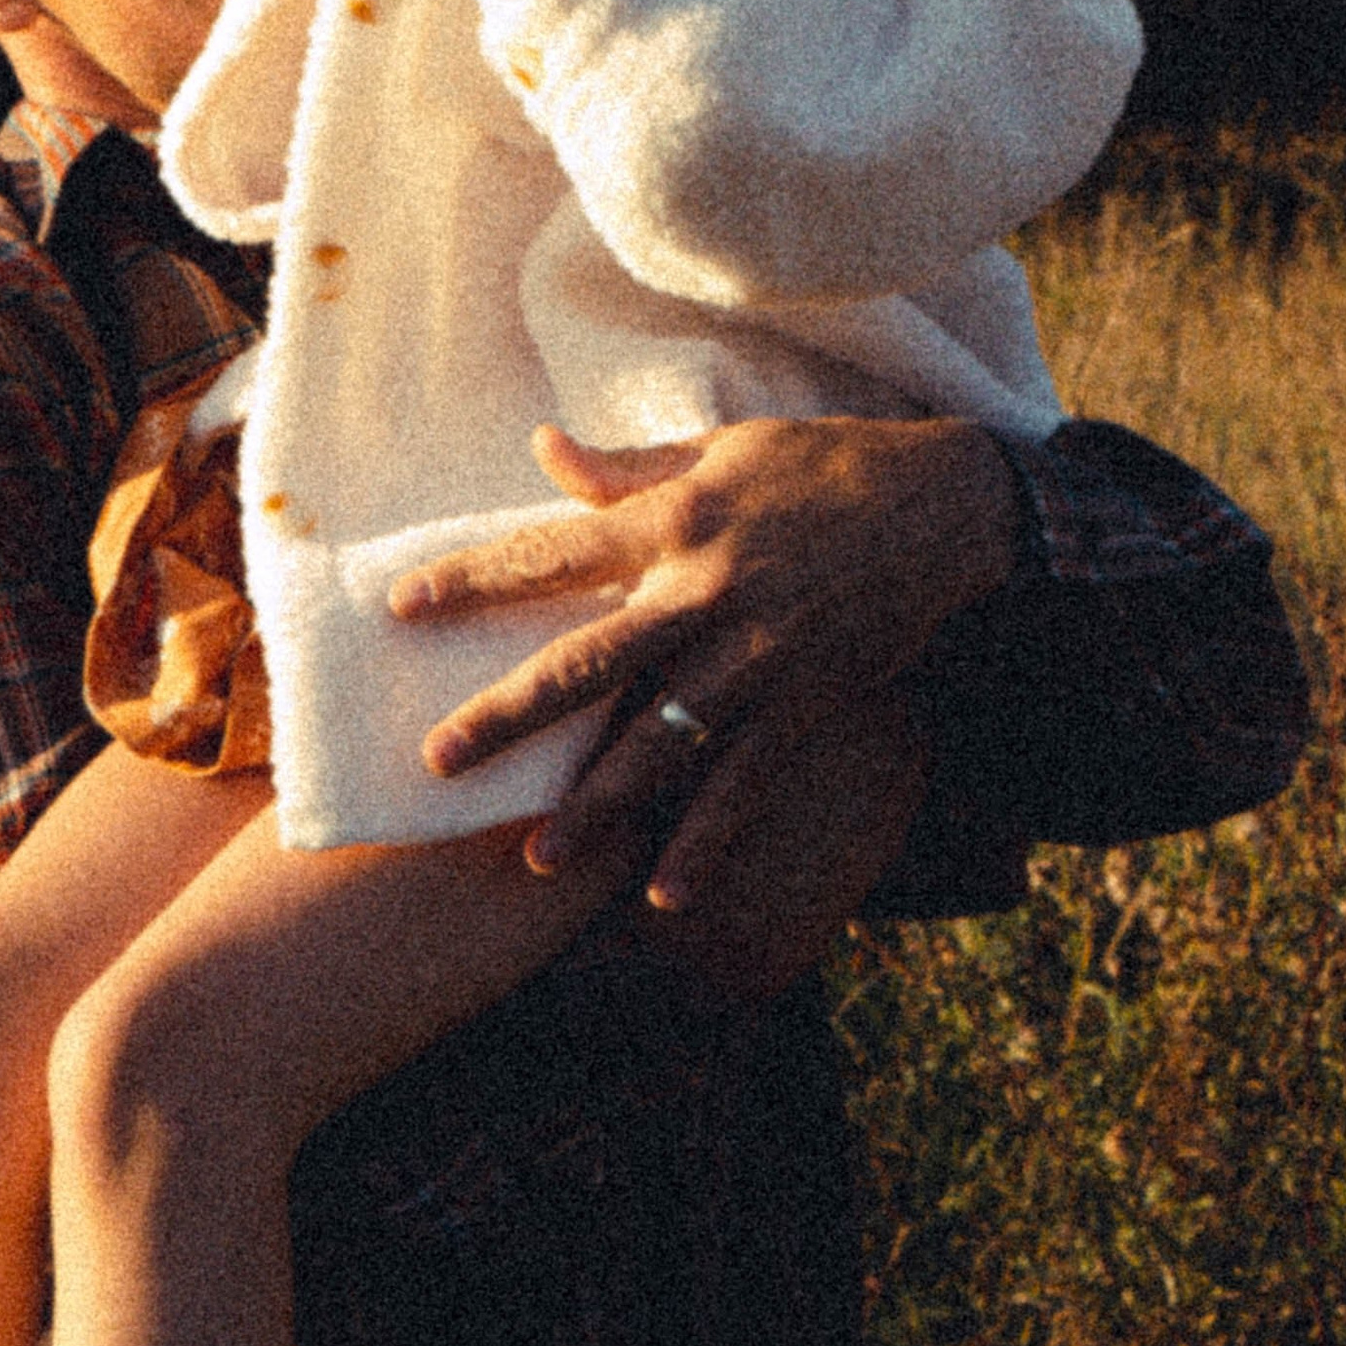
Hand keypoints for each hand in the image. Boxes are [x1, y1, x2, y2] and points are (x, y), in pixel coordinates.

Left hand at [388, 413, 1021, 996]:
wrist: (943, 505)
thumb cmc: (820, 464)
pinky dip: (707, 844)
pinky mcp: (802, 702)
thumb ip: (625, 466)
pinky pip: (745, 785)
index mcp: (673, 520)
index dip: (475, 578)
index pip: (554, 550)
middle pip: (587, 663)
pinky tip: (664, 899)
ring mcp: (754, 656)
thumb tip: (541, 447)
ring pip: (659, 743)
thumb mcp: (720, 448)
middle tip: (437, 761)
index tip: (401, 606)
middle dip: (510, 717)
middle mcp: (702, 593)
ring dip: (596, 806)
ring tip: (534, 860)